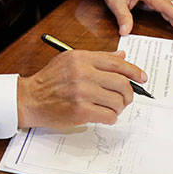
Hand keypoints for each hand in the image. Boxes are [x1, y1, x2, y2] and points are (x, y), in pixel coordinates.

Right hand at [15, 49, 141, 128]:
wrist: (30, 99)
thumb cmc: (50, 80)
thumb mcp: (70, 61)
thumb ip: (97, 58)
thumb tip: (121, 56)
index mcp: (81, 58)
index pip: (116, 62)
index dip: (134, 71)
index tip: (142, 78)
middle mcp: (82, 72)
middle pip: (121, 83)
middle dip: (129, 93)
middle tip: (126, 98)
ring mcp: (82, 92)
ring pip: (117, 101)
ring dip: (119, 107)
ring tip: (112, 108)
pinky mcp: (81, 111)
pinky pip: (109, 115)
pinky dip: (111, 117)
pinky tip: (104, 115)